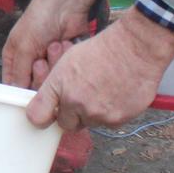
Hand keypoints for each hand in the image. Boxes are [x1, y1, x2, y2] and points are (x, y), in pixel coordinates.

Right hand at [2, 0, 108, 86]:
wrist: (66, 4)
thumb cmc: (38, 20)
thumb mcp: (23, 47)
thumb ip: (20, 73)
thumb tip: (19, 95)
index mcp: (14, 59)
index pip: (13, 85)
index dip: (20, 92)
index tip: (28, 98)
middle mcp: (30, 62)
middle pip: (35, 86)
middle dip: (40, 74)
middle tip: (41, 61)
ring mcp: (49, 62)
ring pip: (52, 80)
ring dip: (54, 63)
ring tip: (54, 45)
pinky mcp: (65, 60)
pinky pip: (65, 72)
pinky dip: (65, 58)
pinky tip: (64, 44)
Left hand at [24, 13, 173, 130]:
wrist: (135, 49)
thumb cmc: (102, 49)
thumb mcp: (69, 60)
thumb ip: (57, 86)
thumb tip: (51, 104)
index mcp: (60, 86)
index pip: (38, 116)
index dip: (43, 117)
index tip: (47, 114)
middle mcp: (75, 103)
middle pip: (66, 124)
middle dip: (71, 115)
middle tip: (81, 100)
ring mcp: (97, 114)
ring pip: (89, 123)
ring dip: (93, 113)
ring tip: (103, 91)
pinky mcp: (117, 120)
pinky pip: (109, 123)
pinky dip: (112, 114)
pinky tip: (117, 95)